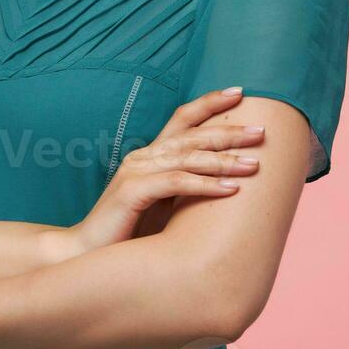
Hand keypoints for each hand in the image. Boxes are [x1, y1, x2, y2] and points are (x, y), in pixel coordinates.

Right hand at [48, 88, 263, 261]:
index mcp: (150, 155)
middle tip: (261, 132)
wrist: (87, 255)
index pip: (182, 118)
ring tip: (255, 164)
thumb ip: (186, 190)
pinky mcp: (133, 192)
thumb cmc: (129, 233)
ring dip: (225, 159)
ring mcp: (136, 171)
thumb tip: (230, 184)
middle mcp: (143, 156)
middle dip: (229, 131)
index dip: (210, 102)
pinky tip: (231, 189)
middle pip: (192, 134)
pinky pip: (176, 182)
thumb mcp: (164, 206)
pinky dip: (206, 184)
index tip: (240, 92)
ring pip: (188, 157)